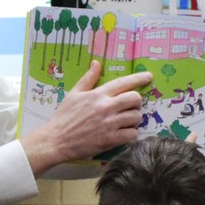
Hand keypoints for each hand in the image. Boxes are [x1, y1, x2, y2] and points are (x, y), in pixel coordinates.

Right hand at [21, 60, 150, 174]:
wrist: (55, 141)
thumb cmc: (63, 117)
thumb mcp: (73, 94)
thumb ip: (88, 79)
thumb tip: (96, 63)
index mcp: (97, 94)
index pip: (123, 83)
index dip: (139, 78)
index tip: (148, 77)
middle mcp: (106, 107)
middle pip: (135, 99)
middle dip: (136, 102)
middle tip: (130, 106)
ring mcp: (109, 124)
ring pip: (136, 117)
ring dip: (134, 119)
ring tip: (126, 121)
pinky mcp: (110, 140)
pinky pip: (132, 134)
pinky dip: (131, 134)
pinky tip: (124, 134)